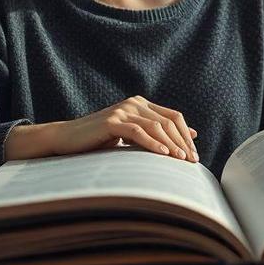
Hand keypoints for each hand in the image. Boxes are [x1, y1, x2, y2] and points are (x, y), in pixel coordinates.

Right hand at [5, 96, 198, 162]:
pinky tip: (163, 155)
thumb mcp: (132, 136)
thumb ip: (156, 132)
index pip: (174, 117)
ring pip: (156, 126)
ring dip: (171, 144)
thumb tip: (191, 135)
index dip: (186, 135)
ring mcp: (123, 110)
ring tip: (181, 160)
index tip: (195, 155)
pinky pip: (138, 132)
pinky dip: (153, 143)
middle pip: (168, 121)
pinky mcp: (112, 121)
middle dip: (182, 142)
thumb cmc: (100, 140)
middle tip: (192, 161)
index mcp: (141, 104)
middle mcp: (134, 103)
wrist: (68, 139)